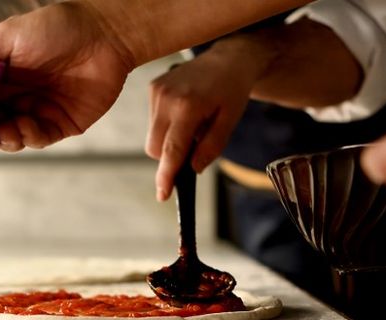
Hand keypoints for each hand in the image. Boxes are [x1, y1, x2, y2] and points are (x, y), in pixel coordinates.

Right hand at [0, 2, 134, 153]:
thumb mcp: (7, 36)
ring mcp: (37, 111)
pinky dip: (29, 137)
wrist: (103, 34)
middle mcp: (14, 97)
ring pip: (11, 138)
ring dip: (4, 139)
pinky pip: (39, 139)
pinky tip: (26, 126)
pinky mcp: (60, 123)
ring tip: (5, 131)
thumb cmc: (55, 28)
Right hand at [146, 36, 273, 200]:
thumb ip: (211, 147)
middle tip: (194, 147)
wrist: (227, 58)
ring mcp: (156, 91)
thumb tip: (193, 169)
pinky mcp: (153, 88)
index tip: (162, 195)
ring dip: (169, 141)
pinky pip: (153, 121)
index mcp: (188, 106)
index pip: (171, 150)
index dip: (166, 175)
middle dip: (170, 157)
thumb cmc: (232, 90)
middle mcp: (166, 98)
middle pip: (155, 148)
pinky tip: (185, 113)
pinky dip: (167, 126)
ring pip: (152, 137)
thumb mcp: (230, 121)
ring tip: (192, 124)